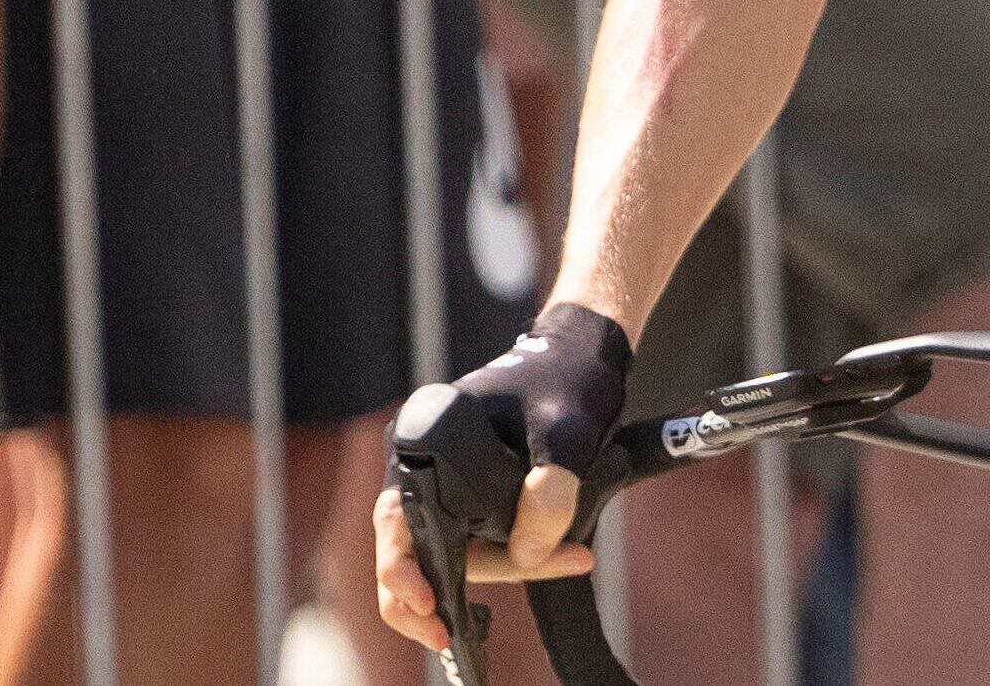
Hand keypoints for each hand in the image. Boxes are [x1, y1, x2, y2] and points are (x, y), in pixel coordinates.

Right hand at [366, 305, 628, 651]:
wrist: (589, 355)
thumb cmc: (569, 380)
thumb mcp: (568, 431)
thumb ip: (551, 490)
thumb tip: (528, 554)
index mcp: (427, 435)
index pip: (400, 516)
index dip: (403, 567)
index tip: (426, 603)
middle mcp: (427, 458)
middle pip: (414, 544)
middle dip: (433, 593)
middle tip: (448, 635)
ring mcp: (450, 480)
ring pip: (452, 551)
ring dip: (501, 571)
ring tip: (573, 559)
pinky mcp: (476, 494)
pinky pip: (481, 542)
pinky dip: (518, 558)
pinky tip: (571, 556)